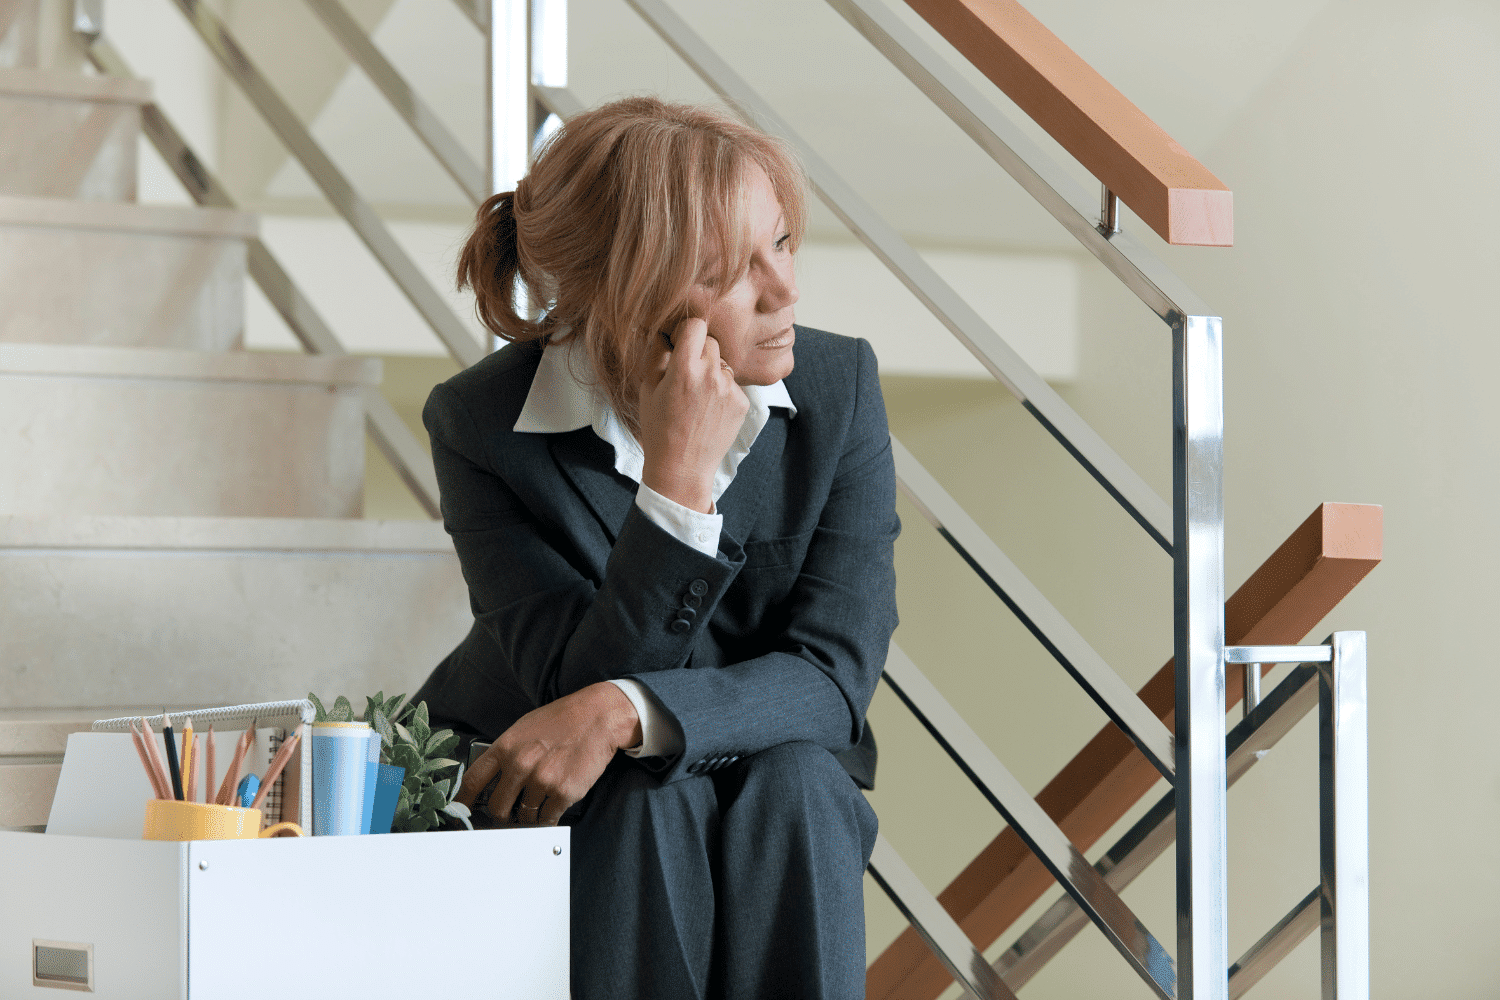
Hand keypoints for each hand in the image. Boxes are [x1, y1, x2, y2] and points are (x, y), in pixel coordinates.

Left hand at [456, 682, 641, 826]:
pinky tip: (554, 804)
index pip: (471, 782)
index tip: (460, 813)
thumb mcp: (523, 728)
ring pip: (524, 816)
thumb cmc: (561, 720)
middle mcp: (520, 764)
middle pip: (496, 808)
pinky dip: (549, 817)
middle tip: (511, 812)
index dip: (462, 803)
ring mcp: (542, 780)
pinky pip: (547, 819)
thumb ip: (505, 754)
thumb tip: (490, 781)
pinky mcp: (563, 792)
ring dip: (529, 815)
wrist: (598, 716)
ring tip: (541, 800)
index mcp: (505, 747)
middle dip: (502, 814)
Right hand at [637, 317, 748, 513]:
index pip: (696, 325)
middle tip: (685, 373)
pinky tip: (708, 410)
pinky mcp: (742, 403)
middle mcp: (712, 375)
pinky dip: (721, 391)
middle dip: (698, 351)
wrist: (682, 468)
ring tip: (696, 398)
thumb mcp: (647, 389)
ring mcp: (730, 390)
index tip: (680, 345)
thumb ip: (657, 355)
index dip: (686, 332)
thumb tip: (664, 333)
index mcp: (685, 369)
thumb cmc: (659, 429)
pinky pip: (732, 384)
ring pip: (722, 363)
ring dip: (711, 372)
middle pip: (711, 342)